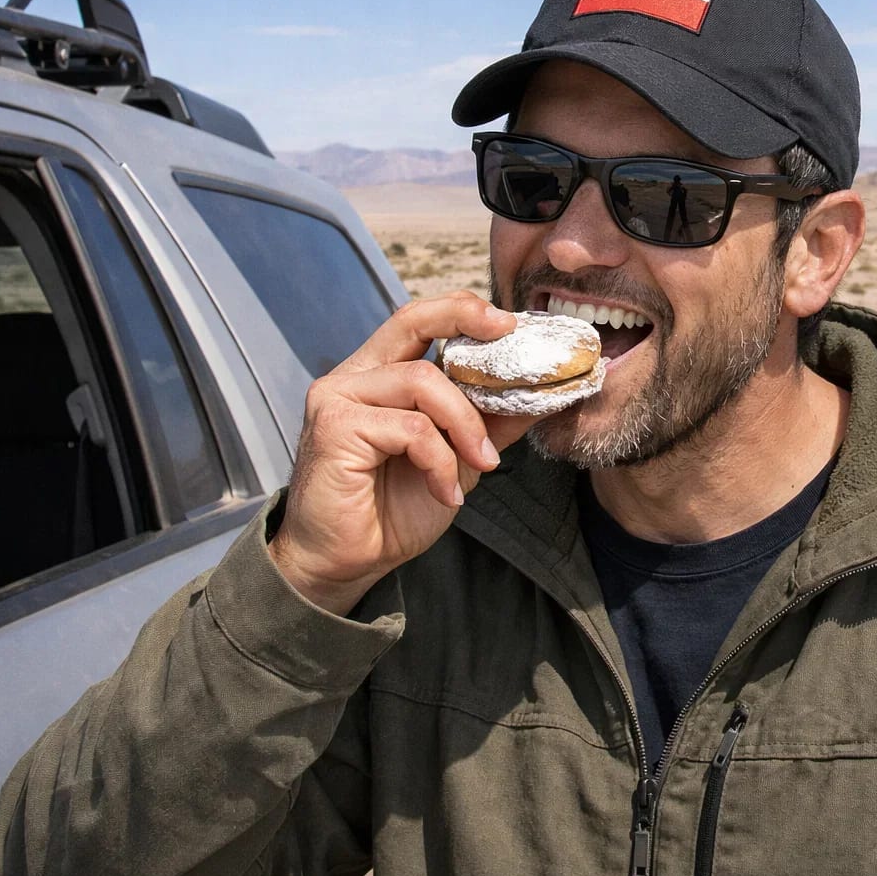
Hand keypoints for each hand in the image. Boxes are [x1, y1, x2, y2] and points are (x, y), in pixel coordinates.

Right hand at [268, 292, 538, 614]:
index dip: (464, 311)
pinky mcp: (334, 427)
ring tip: (482, 465)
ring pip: (423, 382)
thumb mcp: (456, 458)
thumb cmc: (393, 510)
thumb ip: (488, 421)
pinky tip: (446, 493)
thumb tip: (542, 391)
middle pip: (412, 320)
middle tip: (510, 338)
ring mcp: (339, 397)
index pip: (420, 321)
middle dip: (466, 319)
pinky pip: (411, 428)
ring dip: (465, 425)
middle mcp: (354, 376)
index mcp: (379, 375)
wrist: (347, 563)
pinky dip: (441, 461)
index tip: (511, 324)